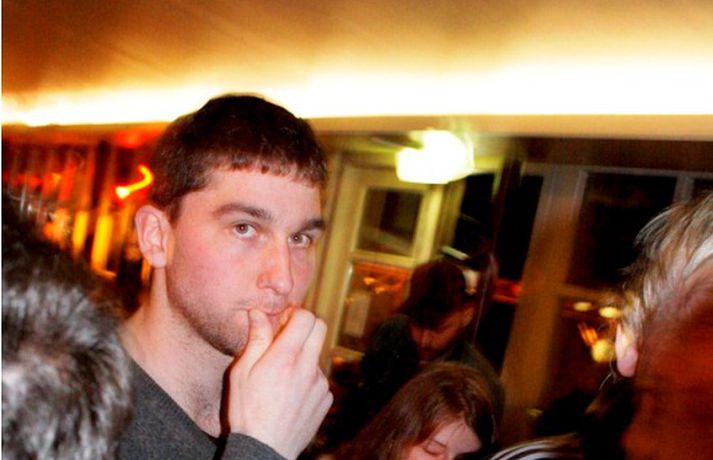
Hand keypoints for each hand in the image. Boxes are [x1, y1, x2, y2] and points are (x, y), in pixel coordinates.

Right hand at [227, 308, 332, 459]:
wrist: (265, 450)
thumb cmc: (247, 412)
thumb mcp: (241, 373)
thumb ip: (255, 340)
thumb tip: (258, 313)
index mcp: (286, 357)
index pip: (306, 317)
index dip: (294, 314)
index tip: (283, 322)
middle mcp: (308, 366)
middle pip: (320, 328)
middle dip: (305, 326)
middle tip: (287, 338)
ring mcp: (320, 383)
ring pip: (317, 355)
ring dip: (303, 356)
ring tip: (282, 377)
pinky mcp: (325, 398)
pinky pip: (319, 378)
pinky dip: (307, 379)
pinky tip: (290, 394)